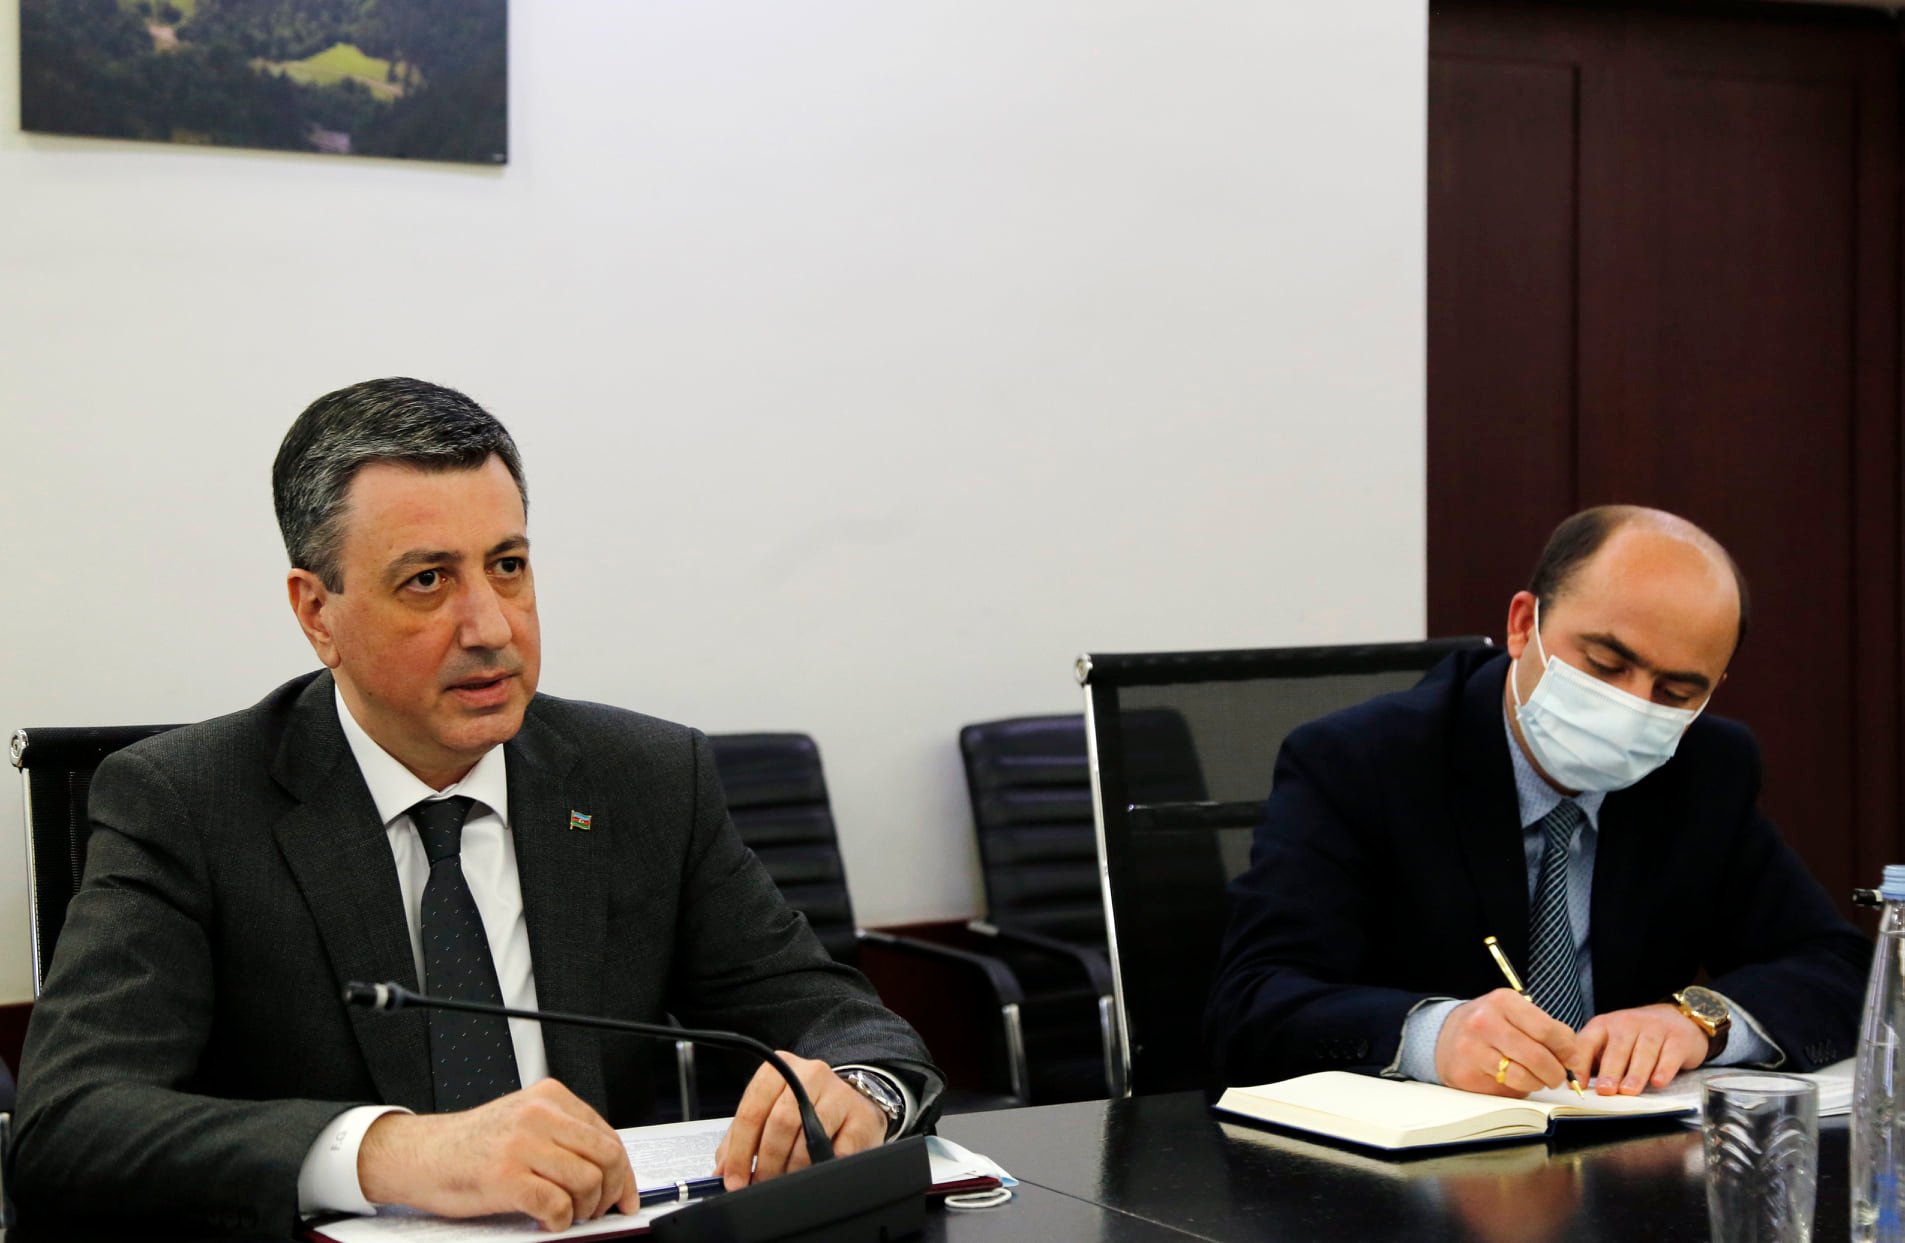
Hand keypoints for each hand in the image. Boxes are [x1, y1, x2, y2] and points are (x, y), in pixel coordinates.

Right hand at [357, 1079, 637, 1230]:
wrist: (422, 1154)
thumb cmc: (473, 1145)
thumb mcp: (524, 1123)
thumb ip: (564, 1136)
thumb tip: (609, 1172)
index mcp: (550, 1097)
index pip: (608, 1135)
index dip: (624, 1173)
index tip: (625, 1196)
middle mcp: (540, 1115)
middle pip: (607, 1156)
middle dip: (611, 1191)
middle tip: (600, 1210)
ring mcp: (523, 1144)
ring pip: (588, 1181)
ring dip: (585, 1209)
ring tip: (569, 1214)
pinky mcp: (507, 1176)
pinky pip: (557, 1205)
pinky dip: (559, 1221)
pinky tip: (548, 1221)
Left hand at [712, 1053, 888, 1189]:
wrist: (852, 1103)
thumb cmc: (806, 1107)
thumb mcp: (770, 1111)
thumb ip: (742, 1138)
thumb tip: (722, 1171)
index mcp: (780, 1069)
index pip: (752, 1109)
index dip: (740, 1149)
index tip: (734, 1179)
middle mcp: (810, 1074)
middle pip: (780, 1123)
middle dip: (766, 1163)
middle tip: (760, 1183)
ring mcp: (839, 1093)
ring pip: (807, 1139)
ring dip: (791, 1170)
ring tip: (783, 1181)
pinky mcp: (861, 1117)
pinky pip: (836, 1152)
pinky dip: (820, 1169)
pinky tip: (812, 1173)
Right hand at [1434, 988, 1577, 1096]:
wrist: (1446, 1036)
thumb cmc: (1491, 1025)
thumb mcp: (1515, 1014)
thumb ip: (1545, 1030)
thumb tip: (1573, 1057)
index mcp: (1503, 1002)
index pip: (1547, 1029)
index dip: (1567, 1049)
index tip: (1571, 1058)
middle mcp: (1485, 1021)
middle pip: (1537, 1056)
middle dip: (1556, 1072)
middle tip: (1558, 1076)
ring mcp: (1473, 1048)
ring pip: (1523, 1076)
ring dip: (1539, 1083)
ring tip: (1538, 1079)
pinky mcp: (1466, 1072)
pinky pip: (1505, 1088)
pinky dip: (1519, 1089)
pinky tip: (1516, 1080)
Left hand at [1569, 1004, 1709, 1094]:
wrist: (1676, 1018)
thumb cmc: (1636, 1038)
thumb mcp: (1611, 1042)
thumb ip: (1595, 1061)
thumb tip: (1578, 1087)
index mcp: (1605, 1024)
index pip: (1588, 1041)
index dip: (1581, 1063)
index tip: (1578, 1084)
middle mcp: (1628, 1022)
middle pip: (1618, 1047)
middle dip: (1610, 1070)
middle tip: (1605, 1090)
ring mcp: (1655, 1028)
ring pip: (1644, 1051)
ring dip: (1635, 1072)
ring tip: (1628, 1091)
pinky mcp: (1678, 1038)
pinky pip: (1670, 1054)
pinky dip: (1664, 1069)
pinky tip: (1658, 1082)